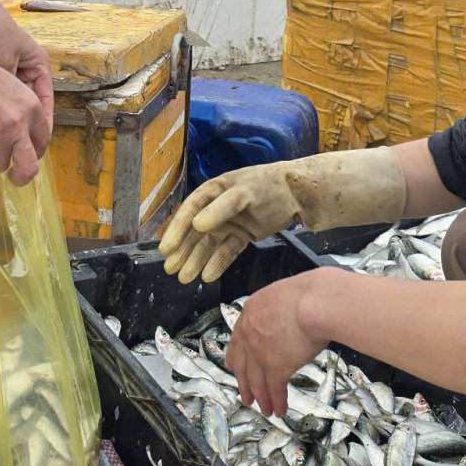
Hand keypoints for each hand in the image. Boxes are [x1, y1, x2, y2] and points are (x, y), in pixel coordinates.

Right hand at [0, 14, 43, 183]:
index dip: (34, 154)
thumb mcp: (14, 90)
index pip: (43, 143)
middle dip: (22, 176)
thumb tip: (25, 143)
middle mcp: (18, 124)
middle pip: (28, 167)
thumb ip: (24, 115)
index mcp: (32, 109)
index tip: (27, 158)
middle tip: (16, 178)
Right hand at [159, 165, 307, 284]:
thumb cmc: (268, 186)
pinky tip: (208, 276)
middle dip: (183, 251)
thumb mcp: (244, 194)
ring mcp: (231, 223)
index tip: (166, 249)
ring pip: (209, 245)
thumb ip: (220, 209)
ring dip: (197, 260)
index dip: (176, 230)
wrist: (298, 193)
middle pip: (196, 232)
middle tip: (170, 270)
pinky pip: (227, 251)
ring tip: (185, 279)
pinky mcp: (243, 235)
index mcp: (213, 191)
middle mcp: (218, 208)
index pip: (189, 211)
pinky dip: (218, 263)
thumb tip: (196, 227)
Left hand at [227, 271, 334, 417]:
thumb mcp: (285, 294)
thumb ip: (278, 310)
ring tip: (264, 410)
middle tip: (245, 396)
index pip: (238, 339)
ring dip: (261, 398)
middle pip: (243, 363)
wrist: (315, 303)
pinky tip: (279, 410)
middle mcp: (250, 333)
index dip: (235, 356)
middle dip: (244, 383)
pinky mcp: (276, 366)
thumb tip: (287, 318)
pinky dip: (277, 401)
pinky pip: (275, 388)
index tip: (231, 367)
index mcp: (251, 312)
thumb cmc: (310, 293)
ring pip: (257, 380)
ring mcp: (260, 352)